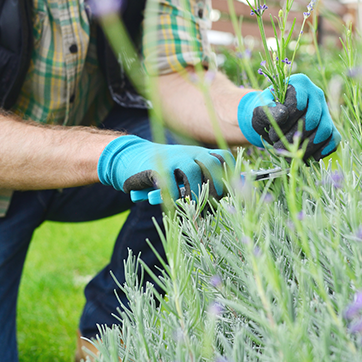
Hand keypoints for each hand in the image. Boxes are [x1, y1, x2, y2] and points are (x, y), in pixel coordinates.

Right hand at [97, 135, 234, 204]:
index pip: (224, 158)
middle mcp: (189, 152)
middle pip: (212, 166)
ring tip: (195, 209)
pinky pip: (170, 184)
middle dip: (216, 188)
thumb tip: (229, 194)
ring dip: (195, 194)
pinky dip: (174, 198)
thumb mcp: (185, 169)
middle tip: (213, 206)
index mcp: (200, 153)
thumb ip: (203, 178)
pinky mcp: (156, 168)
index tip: (231, 192)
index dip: (231, 175)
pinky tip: (174, 204)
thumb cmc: (163, 170)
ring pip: (192, 174)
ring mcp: (173, 159)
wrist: (130, 158)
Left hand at [237, 74, 340, 160]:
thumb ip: (268, 111)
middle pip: (313, 119)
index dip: (285, 123)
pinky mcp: (330, 126)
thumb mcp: (260, 111)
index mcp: (300, 83)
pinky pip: (334, 139)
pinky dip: (323, 150)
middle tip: (278, 146)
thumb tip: (284, 114)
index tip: (272, 133)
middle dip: (294, 137)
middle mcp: (316, 94)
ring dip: (307, 147)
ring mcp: (325, 110)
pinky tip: (309, 158)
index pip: (298, 104)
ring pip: (325, 130)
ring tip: (290, 155)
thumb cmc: (266, 113)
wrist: (272, 121)